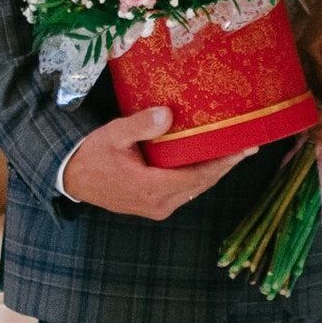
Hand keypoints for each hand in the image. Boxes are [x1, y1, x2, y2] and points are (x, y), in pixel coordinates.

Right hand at [60, 105, 231, 221]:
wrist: (72, 178)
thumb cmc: (92, 155)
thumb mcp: (114, 134)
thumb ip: (141, 125)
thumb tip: (167, 116)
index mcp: (153, 188)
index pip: (198, 176)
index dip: (223, 163)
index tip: (245, 149)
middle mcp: (160, 204)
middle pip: (202, 184)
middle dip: (226, 166)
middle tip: (250, 146)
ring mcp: (157, 207)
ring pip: (195, 189)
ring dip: (215, 171)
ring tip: (236, 152)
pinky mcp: (154, 205)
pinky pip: (185, 191)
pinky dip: (200, 176)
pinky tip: (210, 161)